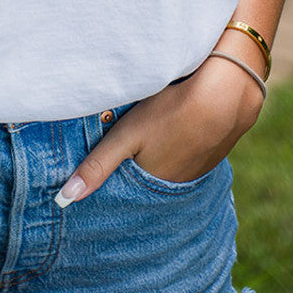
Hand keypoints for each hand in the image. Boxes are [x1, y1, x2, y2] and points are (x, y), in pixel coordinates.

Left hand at [55, 55, 264, 205]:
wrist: (227, 93)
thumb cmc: (171, 112)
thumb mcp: (127, 135)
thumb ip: (98, 165)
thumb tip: (64, 199)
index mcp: (156, 184)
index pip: (130, 190)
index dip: (117, 182)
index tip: (103, 178)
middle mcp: (180, 183)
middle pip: (151, 176)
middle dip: (138, 168)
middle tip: (129, 149)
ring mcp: (202, 166)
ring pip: (172, 163)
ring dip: (163, 153)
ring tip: (154, 136)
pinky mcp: (216, 147)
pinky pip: (192, 150)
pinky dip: (182, 141)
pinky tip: (179, 124)